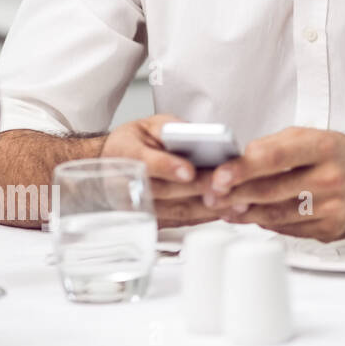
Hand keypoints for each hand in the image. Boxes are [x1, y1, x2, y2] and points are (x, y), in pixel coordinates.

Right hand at [100, 114, 217, 227]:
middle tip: (224, 185)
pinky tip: (224, 211)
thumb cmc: (134, 143)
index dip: (167, 167)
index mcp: (127, 155)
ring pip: (175, 209)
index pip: (146, 162)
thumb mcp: (149, 125)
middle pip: (166, 189)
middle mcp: (129, 184)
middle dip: (197, 187)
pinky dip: (202, 217)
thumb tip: (196, 133)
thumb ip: (171, 127)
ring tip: (234, 200)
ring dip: (205, 207)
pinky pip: (180, 221)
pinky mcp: (151, 219)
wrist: (110, 166)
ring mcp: (139, 206)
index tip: (189, 170)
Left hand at [202, 127, 344, 240]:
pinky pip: (288, 229)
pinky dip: (266, 223)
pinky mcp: (331, 229)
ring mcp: (333, 206)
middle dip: (234, 194)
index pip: (276, 157)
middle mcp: (331, 177)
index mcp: (325, 147)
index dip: (243, 168)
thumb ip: (274, 145)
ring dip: (245, 212)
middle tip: (211, 195)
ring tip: (225, 208)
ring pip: (275, 215)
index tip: (219, 175)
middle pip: (271, 190)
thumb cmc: (339, 156)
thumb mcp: (312, 136)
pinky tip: (253, 216)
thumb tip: (236, 162)